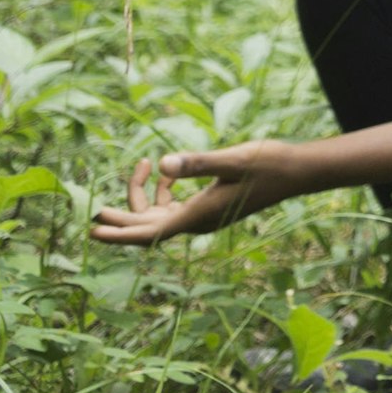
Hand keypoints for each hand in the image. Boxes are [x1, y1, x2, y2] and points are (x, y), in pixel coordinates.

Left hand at [89, 139, 306, 247]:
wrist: (296, 172)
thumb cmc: (268, 164)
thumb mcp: (232, 160)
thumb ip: (196, 163)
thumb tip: (162, 164)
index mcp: (199, 215)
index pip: (150, 232)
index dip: (120, 232)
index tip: (94, 230)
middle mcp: (197, 221)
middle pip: (150, 226)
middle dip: (123, 218)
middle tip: (95, 210)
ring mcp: (204, 216)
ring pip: (161, 215)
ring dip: (145, 197)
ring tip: (141, 165)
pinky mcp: (210, 207)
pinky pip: (175, 207)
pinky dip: (163, 193)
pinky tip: (164, 173)